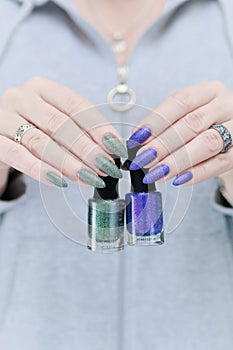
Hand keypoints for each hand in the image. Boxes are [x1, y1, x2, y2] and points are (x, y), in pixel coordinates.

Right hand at [0, 77, 126, 189]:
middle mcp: (21, 98)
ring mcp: (4, 118)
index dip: (98, 127)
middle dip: (88, 149)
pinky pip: (19, 157)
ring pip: (41, 143)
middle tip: (106, 167)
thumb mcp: (54, 119)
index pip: (75, 105)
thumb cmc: (33, 126)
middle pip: (60, 125)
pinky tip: (60, 181)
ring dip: (69, 163)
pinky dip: (41, 170)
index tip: (116, 147)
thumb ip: (78, 128)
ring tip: (89, 178)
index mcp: (41, 87)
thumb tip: (111, 147)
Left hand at [128, 80, 232, 185]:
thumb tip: (138, 142)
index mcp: (210, 91)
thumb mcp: (188, 117)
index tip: (137, 137)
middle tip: (143, 159)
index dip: (156, 120)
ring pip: (207, 143)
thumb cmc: (205, 126)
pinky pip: (219, 164)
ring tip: (157, 172)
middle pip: (192, 123)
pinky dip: (197, 173)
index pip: (180, 101)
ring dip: (178, 160)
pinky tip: (178, 179)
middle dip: (163, 143)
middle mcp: (226, 106)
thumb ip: (167, 126)